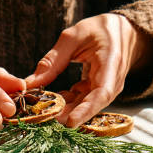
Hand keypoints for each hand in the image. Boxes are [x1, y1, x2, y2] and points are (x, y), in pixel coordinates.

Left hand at [25, 13, 152, 126]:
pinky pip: (84, 101)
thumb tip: (30, 83)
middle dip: (69, 114)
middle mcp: (113, 80)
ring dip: (66, 109)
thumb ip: (53, 60)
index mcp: (110, 63)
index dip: (86, 110)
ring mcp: (108, 88)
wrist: (122, 32)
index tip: (70, 121)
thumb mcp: (73, 37)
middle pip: (93, 104)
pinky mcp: (100, 91)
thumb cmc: (99, 30)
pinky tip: (52, 100)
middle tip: (45, 118)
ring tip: (44, 110)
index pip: (102, 92)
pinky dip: (68, 102)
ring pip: (86, 105)